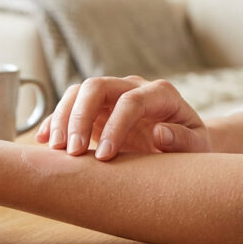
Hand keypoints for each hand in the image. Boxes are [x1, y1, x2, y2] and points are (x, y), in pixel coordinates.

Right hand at [34, 76, 211, 160]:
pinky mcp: (95, 110)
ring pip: (78, 93)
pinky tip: (44, 141)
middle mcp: (132, 88)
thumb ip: (184, 140)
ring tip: (56, 150)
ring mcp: (111, 96)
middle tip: (73, 152)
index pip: (131, 100)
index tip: (104, 157)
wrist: (184, 146)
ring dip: (62, 118)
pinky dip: (54, 122)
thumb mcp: (198, 148)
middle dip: (80, 117)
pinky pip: (69, 107)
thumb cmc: (193, 148)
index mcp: (160, 94)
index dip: (115, 126)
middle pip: (97, 87)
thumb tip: (160, 133)